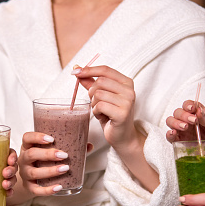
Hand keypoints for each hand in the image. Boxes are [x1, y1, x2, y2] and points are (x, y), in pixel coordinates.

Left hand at [0, 149, 18, 205]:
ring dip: (11, 181)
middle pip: (12, 165)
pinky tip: (7, 193)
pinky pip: (8, 191)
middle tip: (5, 173)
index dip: (12, 154)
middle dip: (12, 169)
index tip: (9, 159)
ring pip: (12, 177)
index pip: (7, 151)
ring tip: (4, 185)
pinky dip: (9, 192)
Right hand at [18, 132, 70, 196]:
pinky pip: (36, 190)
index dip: (37, 137)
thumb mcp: (50, 151)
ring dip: (50, 171)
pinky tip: (59, 187)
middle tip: (64, 155)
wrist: (32, 179)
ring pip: (34, 172)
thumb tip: (89, 145)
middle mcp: (24, 159)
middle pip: (31, 154)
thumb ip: (69, 147)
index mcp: (28, 146)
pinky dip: (47, 190)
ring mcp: (25, 174)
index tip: (51, 139)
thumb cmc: (43, 160)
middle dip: (47, 154)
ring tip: (65, 168)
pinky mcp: (29, 187)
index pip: (27, 138)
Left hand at [73, 64, 158, 191]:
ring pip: (98, 94)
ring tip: (100, 111)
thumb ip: (90, 82)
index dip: (88, 69)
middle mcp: (129, 90)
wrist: (122, 137)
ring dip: (94, 104)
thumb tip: (77, 68)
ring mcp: (128, 101)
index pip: (105, 70)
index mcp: (126, 82)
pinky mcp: (122, 113)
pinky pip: (100, 106)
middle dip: (91, 92)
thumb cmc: (111, 115)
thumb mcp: (101, 97)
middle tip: (94, 102)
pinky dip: (96, 111)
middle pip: (100, 82)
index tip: (75, 72)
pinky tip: (102, 116)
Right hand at [165, 100, 204, 142]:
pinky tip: (173, 133)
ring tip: (184, 127)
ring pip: (171, 122)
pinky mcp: (180, 143)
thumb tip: (198, 110)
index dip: (188, 105)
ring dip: (175, 122)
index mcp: (198, 116)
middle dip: (183, 115)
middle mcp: (188, 122)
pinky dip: (169, 134)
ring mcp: (183, 133)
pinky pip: (170, 137)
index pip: (188, 105)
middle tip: (193, 120)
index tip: (192, 108)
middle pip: (178, 113)